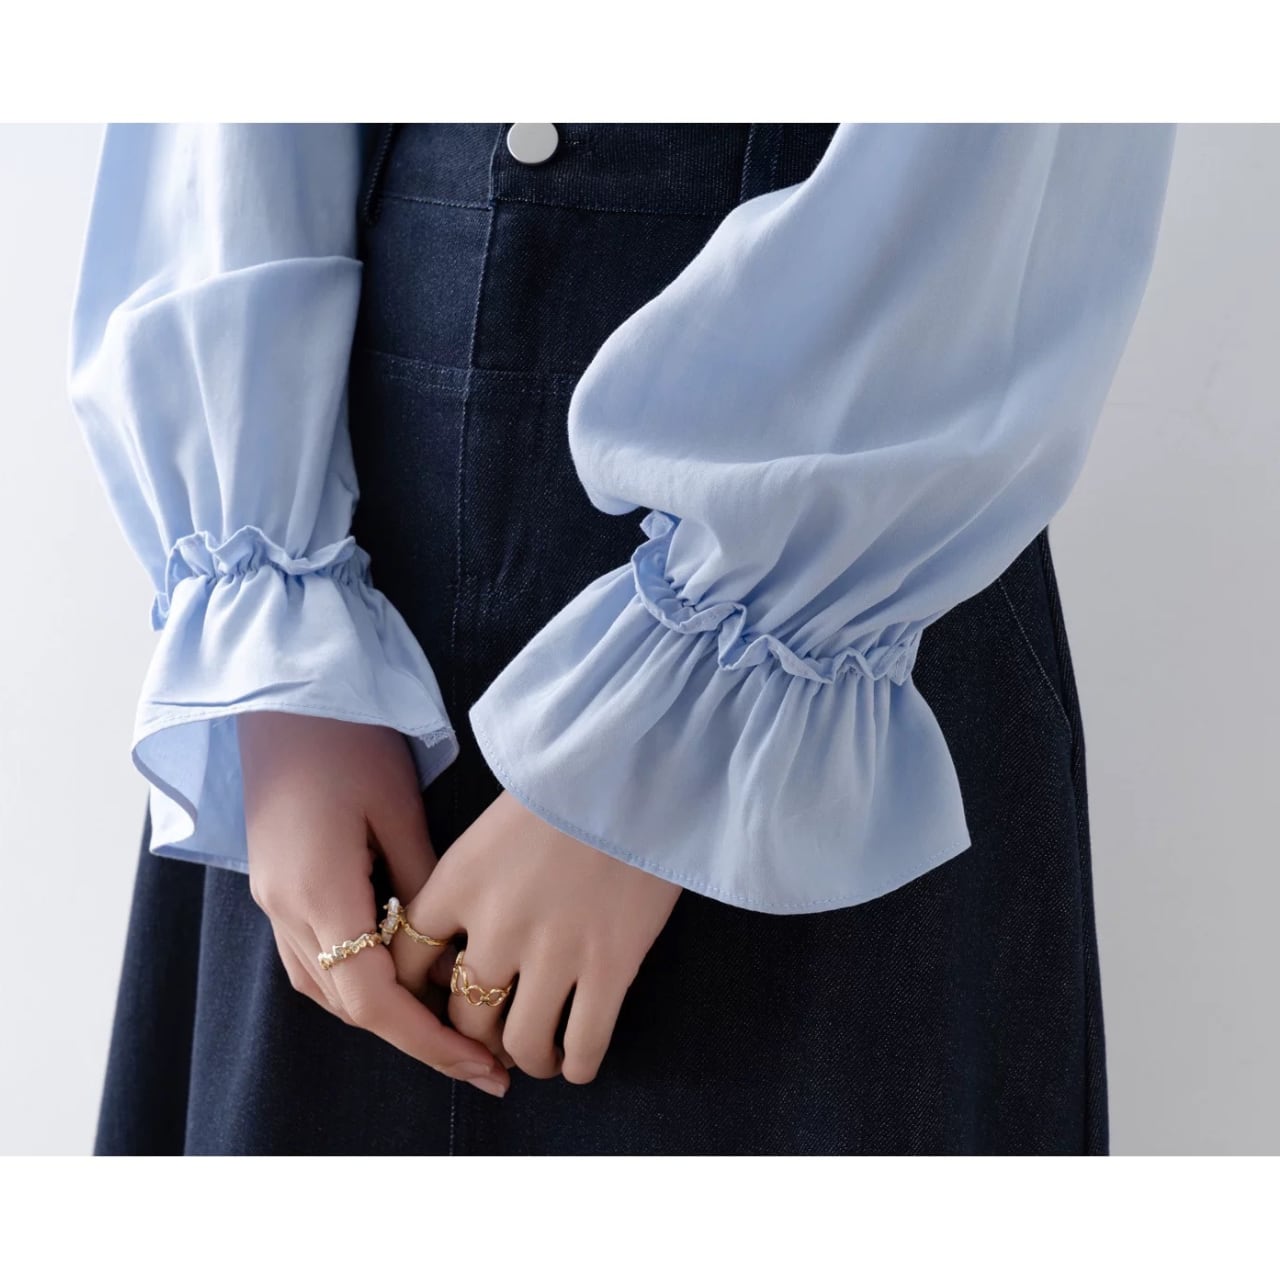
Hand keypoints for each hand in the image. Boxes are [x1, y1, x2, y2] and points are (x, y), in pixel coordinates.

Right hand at [236, 710, 509, 1096]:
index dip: (428, 1042)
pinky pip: (314, 958)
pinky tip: (403, 974)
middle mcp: (284, 910)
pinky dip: (358, 979)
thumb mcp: (399, 809)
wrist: (284, 690)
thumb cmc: (348, 738)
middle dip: (415, 1038)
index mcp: (317, 893)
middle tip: (483, 1059)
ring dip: (385, 1015)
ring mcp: (272, 899)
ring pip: (326, 989)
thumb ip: (424, 886)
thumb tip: (453, 946)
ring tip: (453, 1024)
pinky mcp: (276, 884)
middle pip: (348, 1006)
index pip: (371, 1001)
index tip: (482, 1067)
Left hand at [389, 788, 681, 1084]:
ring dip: (527, 1058)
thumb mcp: (495, 821)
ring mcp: (554, 951)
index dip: (415, 991)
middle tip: (495, 1036)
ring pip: (521, 1042)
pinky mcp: (610, 965)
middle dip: (475, 1036)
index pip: (406, 958)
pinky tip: (579, 1061)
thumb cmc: (568, 780)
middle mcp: (496, 925)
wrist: (639, 763)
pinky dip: (578, 1064)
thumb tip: (464, 934)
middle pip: (462, 1014)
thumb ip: (470, 877)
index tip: (435, 998)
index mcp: (459, 881)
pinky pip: (585, 1044)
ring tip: (540, 1056)